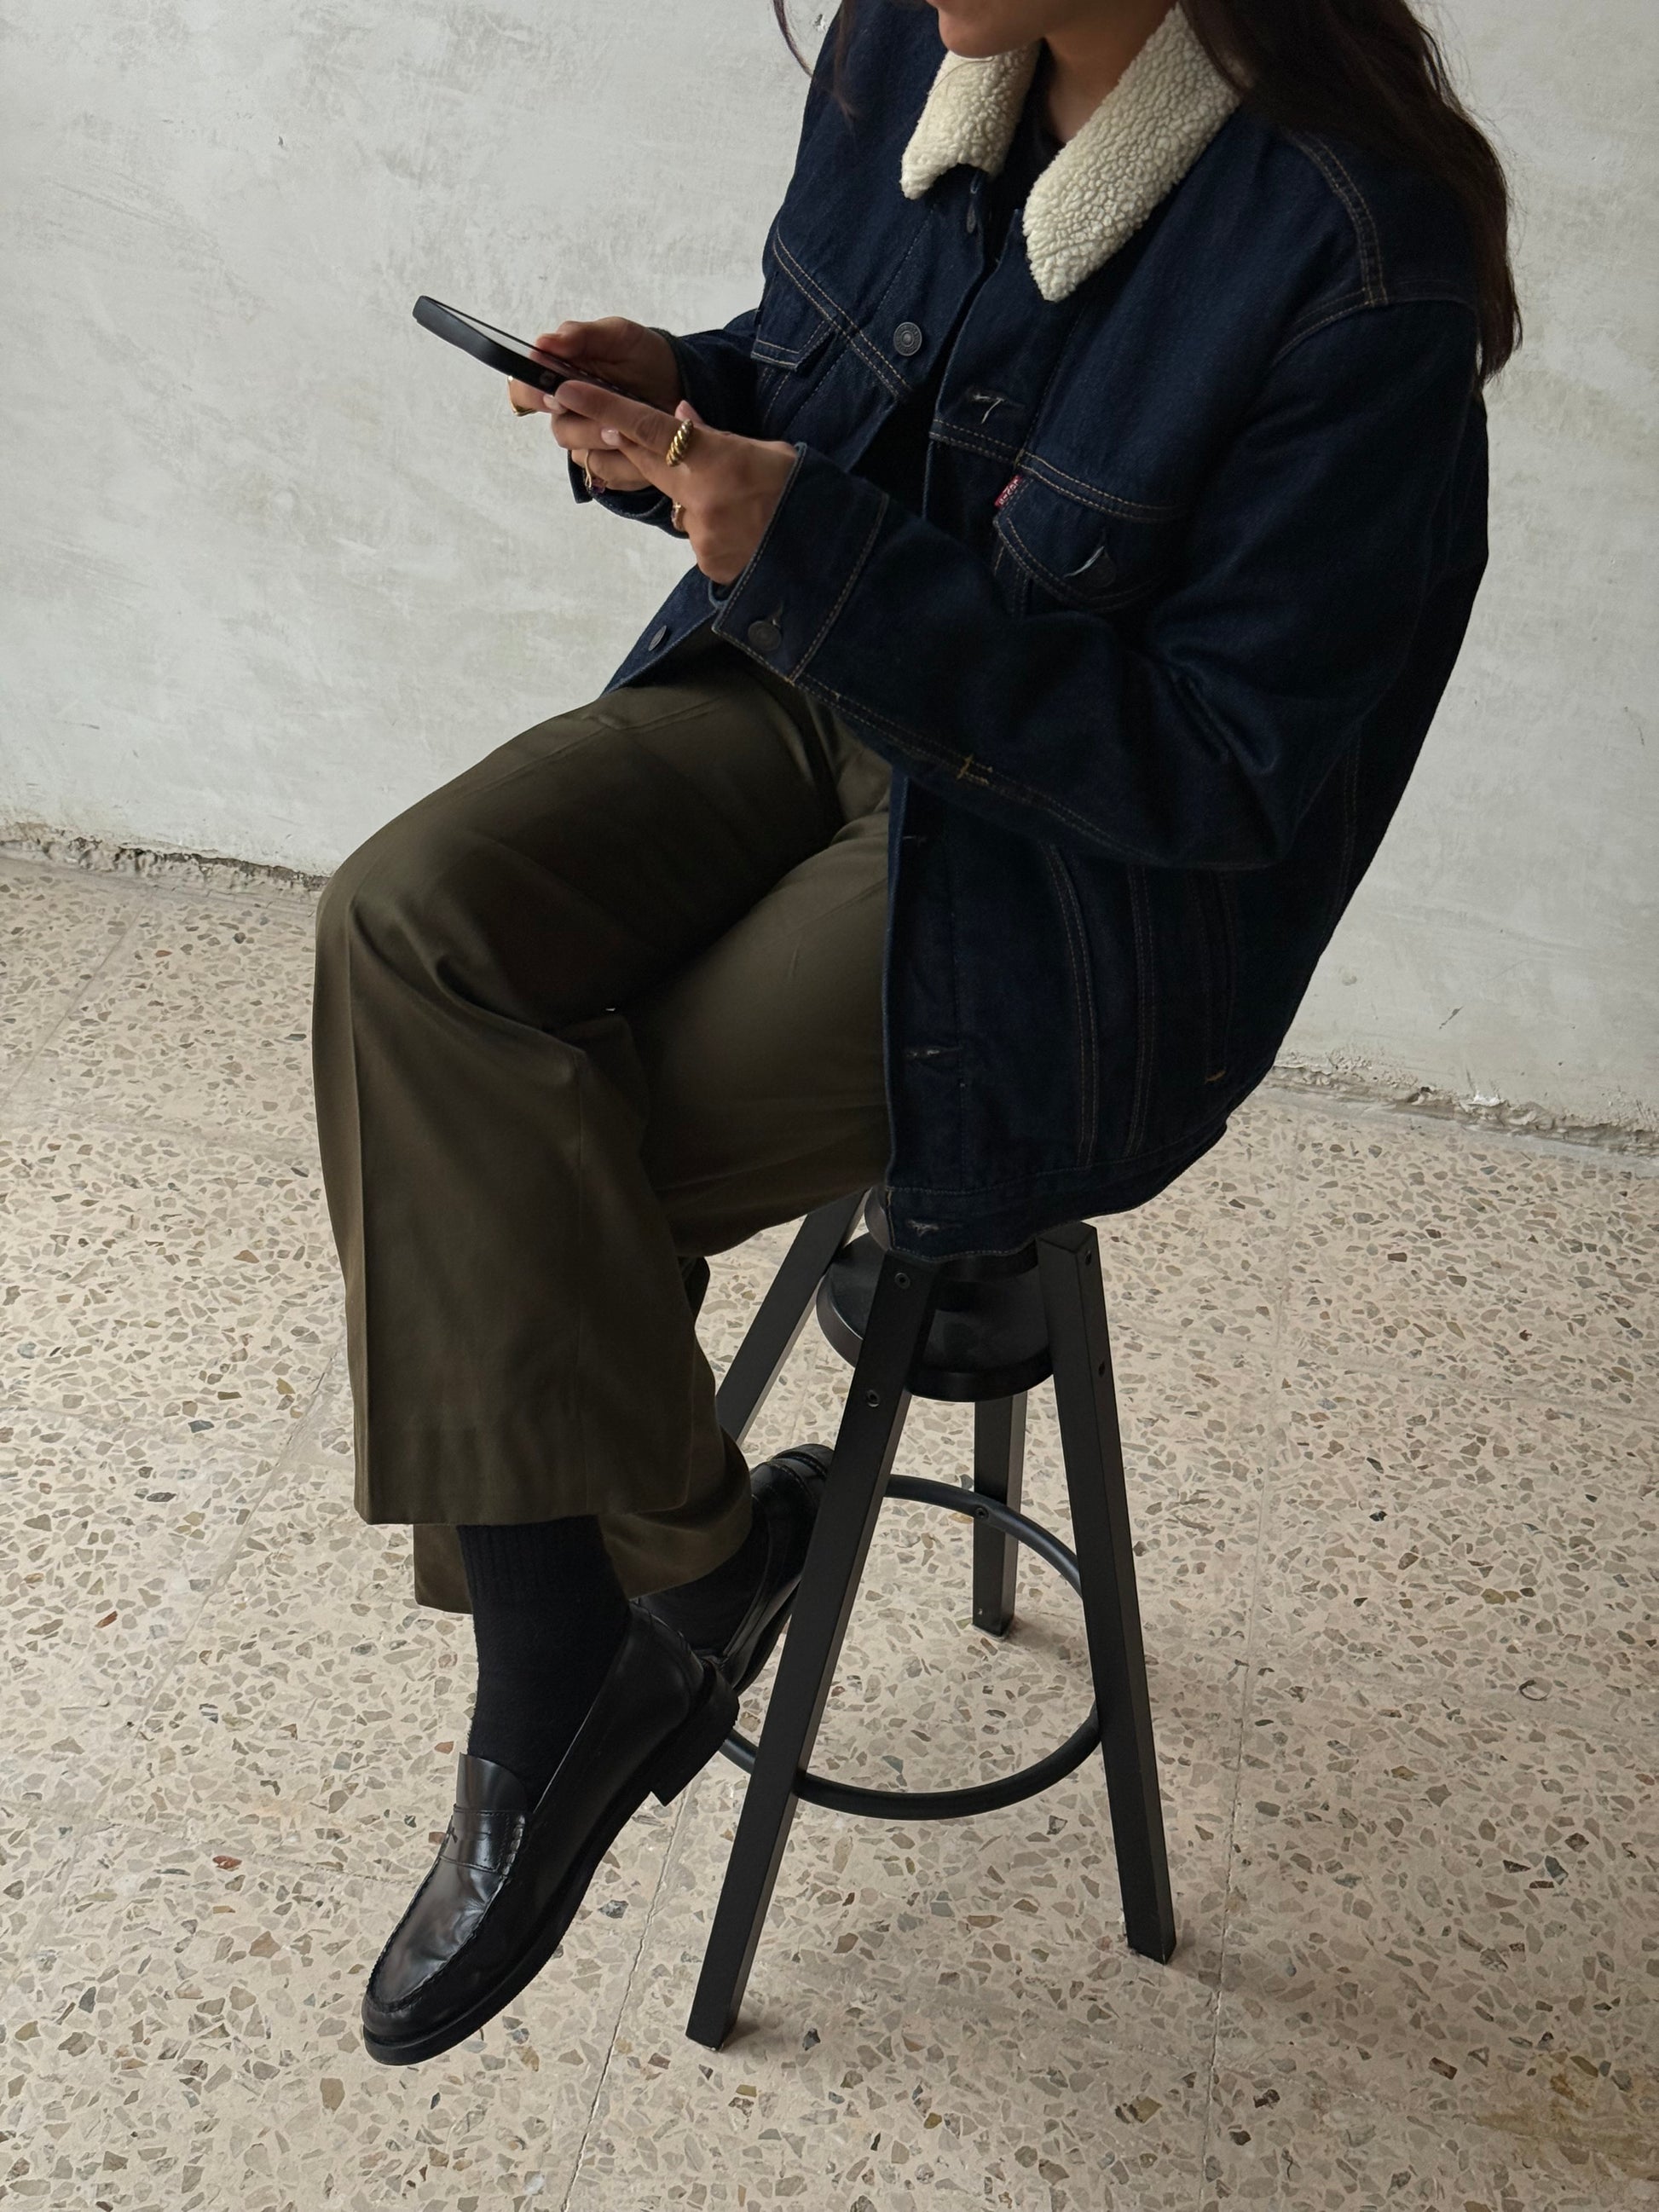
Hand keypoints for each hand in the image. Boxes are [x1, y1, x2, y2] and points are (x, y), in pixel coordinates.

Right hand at [507, 318, 679, 492]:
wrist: (679, 383)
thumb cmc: (642, 356)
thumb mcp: (618, 336)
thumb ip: (581, 336)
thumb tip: (544, 343)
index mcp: (560, 379)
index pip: (523, 391)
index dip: (532, 396)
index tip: (555, 396)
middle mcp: (569, 414)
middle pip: (560, 430)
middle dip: (585, 427)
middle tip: (609, 422)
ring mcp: (589, 442)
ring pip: (583, 455)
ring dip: (607, 447)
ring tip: (629, 434)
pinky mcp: (611, 465)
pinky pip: (610, 475)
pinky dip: (628, 465)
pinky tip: (646, 451)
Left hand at [567, 385, 796, 583]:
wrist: (827, 547)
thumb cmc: (798, 488)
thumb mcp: (762, 449)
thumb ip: (713, 436)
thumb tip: (681, 416)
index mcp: (713, 457)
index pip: (646, 426)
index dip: (603, 408)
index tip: (568, 392)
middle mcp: (698, 495)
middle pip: (647, 463)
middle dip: (638, 448)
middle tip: (634, 435)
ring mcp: (700, 533)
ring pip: (679, 508)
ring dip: (699, 503)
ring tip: (742, 508)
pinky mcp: (706, 562)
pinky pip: (698, 540)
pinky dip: (715, 534)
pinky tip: (745, 535)